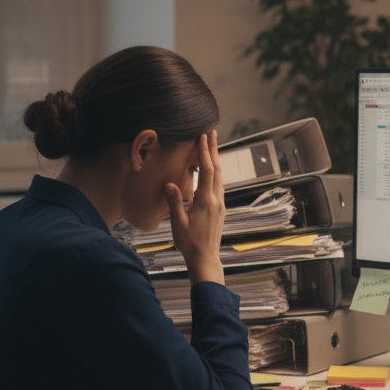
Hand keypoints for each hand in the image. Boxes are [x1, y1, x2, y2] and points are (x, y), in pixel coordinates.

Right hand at [166, 130, 224, 284]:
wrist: (205, 258)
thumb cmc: (189, 242)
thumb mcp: (177, 222)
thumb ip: (174, 202)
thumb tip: (169, 183)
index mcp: (205, 200)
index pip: (207, 170)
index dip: (205, 152)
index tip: (203, 136)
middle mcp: (216, 200)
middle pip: (217, 169)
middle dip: (213, 149)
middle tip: (211, 132)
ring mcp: (220, 204)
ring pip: (220, 176)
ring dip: (215, 159)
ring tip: (211, 145)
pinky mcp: (220, 209)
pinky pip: (219, 185)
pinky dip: (215, 172)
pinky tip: (212, 170)